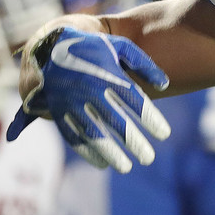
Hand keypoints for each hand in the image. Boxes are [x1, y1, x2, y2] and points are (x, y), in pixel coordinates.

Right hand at [8, 28, 171, 172]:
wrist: (50, 47)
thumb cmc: (93, 48)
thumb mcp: (119, 47)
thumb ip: (143, 64)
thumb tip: (165, 85)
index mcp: (108, 73)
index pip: (134, 100)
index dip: (151, 118)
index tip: (164, 134)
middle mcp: (90, 90)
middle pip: (116, 121)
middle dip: (134, 142)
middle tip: (148, 158)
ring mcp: (72, 102)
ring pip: (93, 133)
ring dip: (110, 153)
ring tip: (126, 167)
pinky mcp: (58, 112)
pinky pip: (73, 135)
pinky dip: (87, 151)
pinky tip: (102, 163)